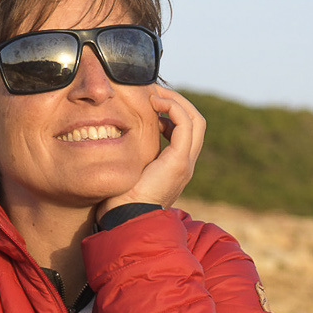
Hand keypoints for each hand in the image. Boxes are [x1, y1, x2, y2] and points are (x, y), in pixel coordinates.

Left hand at [99, 85, 204, 215]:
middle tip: (154, 93)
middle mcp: (185, 163)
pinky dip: (173, 108)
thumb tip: (117, 136)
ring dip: (176, 101)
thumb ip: (131, 154)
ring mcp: (185, 162)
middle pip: (196, 122)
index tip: (150, 103)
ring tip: (154, 95)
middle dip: (177, 102)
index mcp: (175, 165)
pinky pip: (185, 124)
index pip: (186, 130)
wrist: (126, 219)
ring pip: (195, 120)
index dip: (172, 112)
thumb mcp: (127, 170)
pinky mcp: (179, 161)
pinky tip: (154, 103)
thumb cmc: (120, 199)